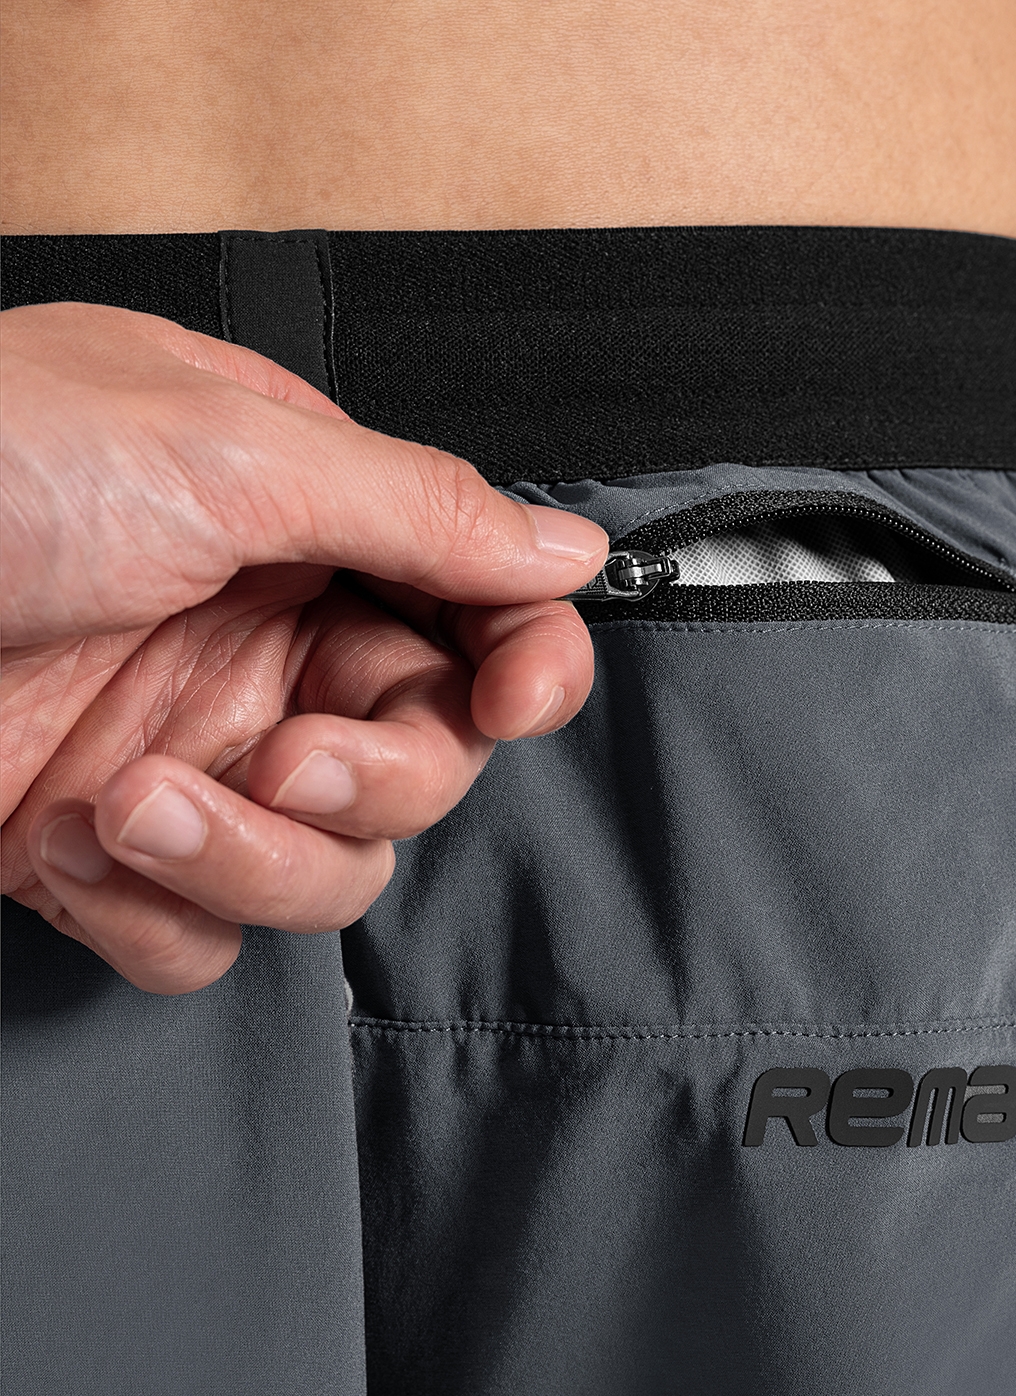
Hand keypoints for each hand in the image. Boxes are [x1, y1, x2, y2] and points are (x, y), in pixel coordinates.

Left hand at [1, 302, 608, 991]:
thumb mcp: (221, 449)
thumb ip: (421, 507)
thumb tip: (564, 544)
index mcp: (306, 531)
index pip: (480, 615)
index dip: (524, 665)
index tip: (514, 699)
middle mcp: (264, 647)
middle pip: (425, 763)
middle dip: (372, 780)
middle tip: (292, 758)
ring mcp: (194, 754)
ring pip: (329, 869)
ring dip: (243, 856)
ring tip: (127, 798)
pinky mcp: (112, 851)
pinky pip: (209, 935)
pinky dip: (145, 909)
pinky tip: (61, 837)